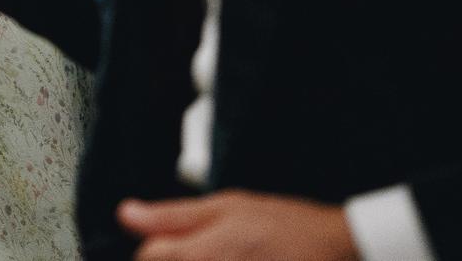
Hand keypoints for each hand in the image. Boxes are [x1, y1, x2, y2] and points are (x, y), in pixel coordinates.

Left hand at [118, 191, 357, 260]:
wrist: (335, 249)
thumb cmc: (284, 225)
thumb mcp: (227, 206)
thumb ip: (172, 215)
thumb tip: (126, 213)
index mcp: (201, 253)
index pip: (148, 259)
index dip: (152, 250)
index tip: (168, 244)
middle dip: (177, 257)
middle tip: (205, 249)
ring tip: (227, 254)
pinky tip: (239, 259)